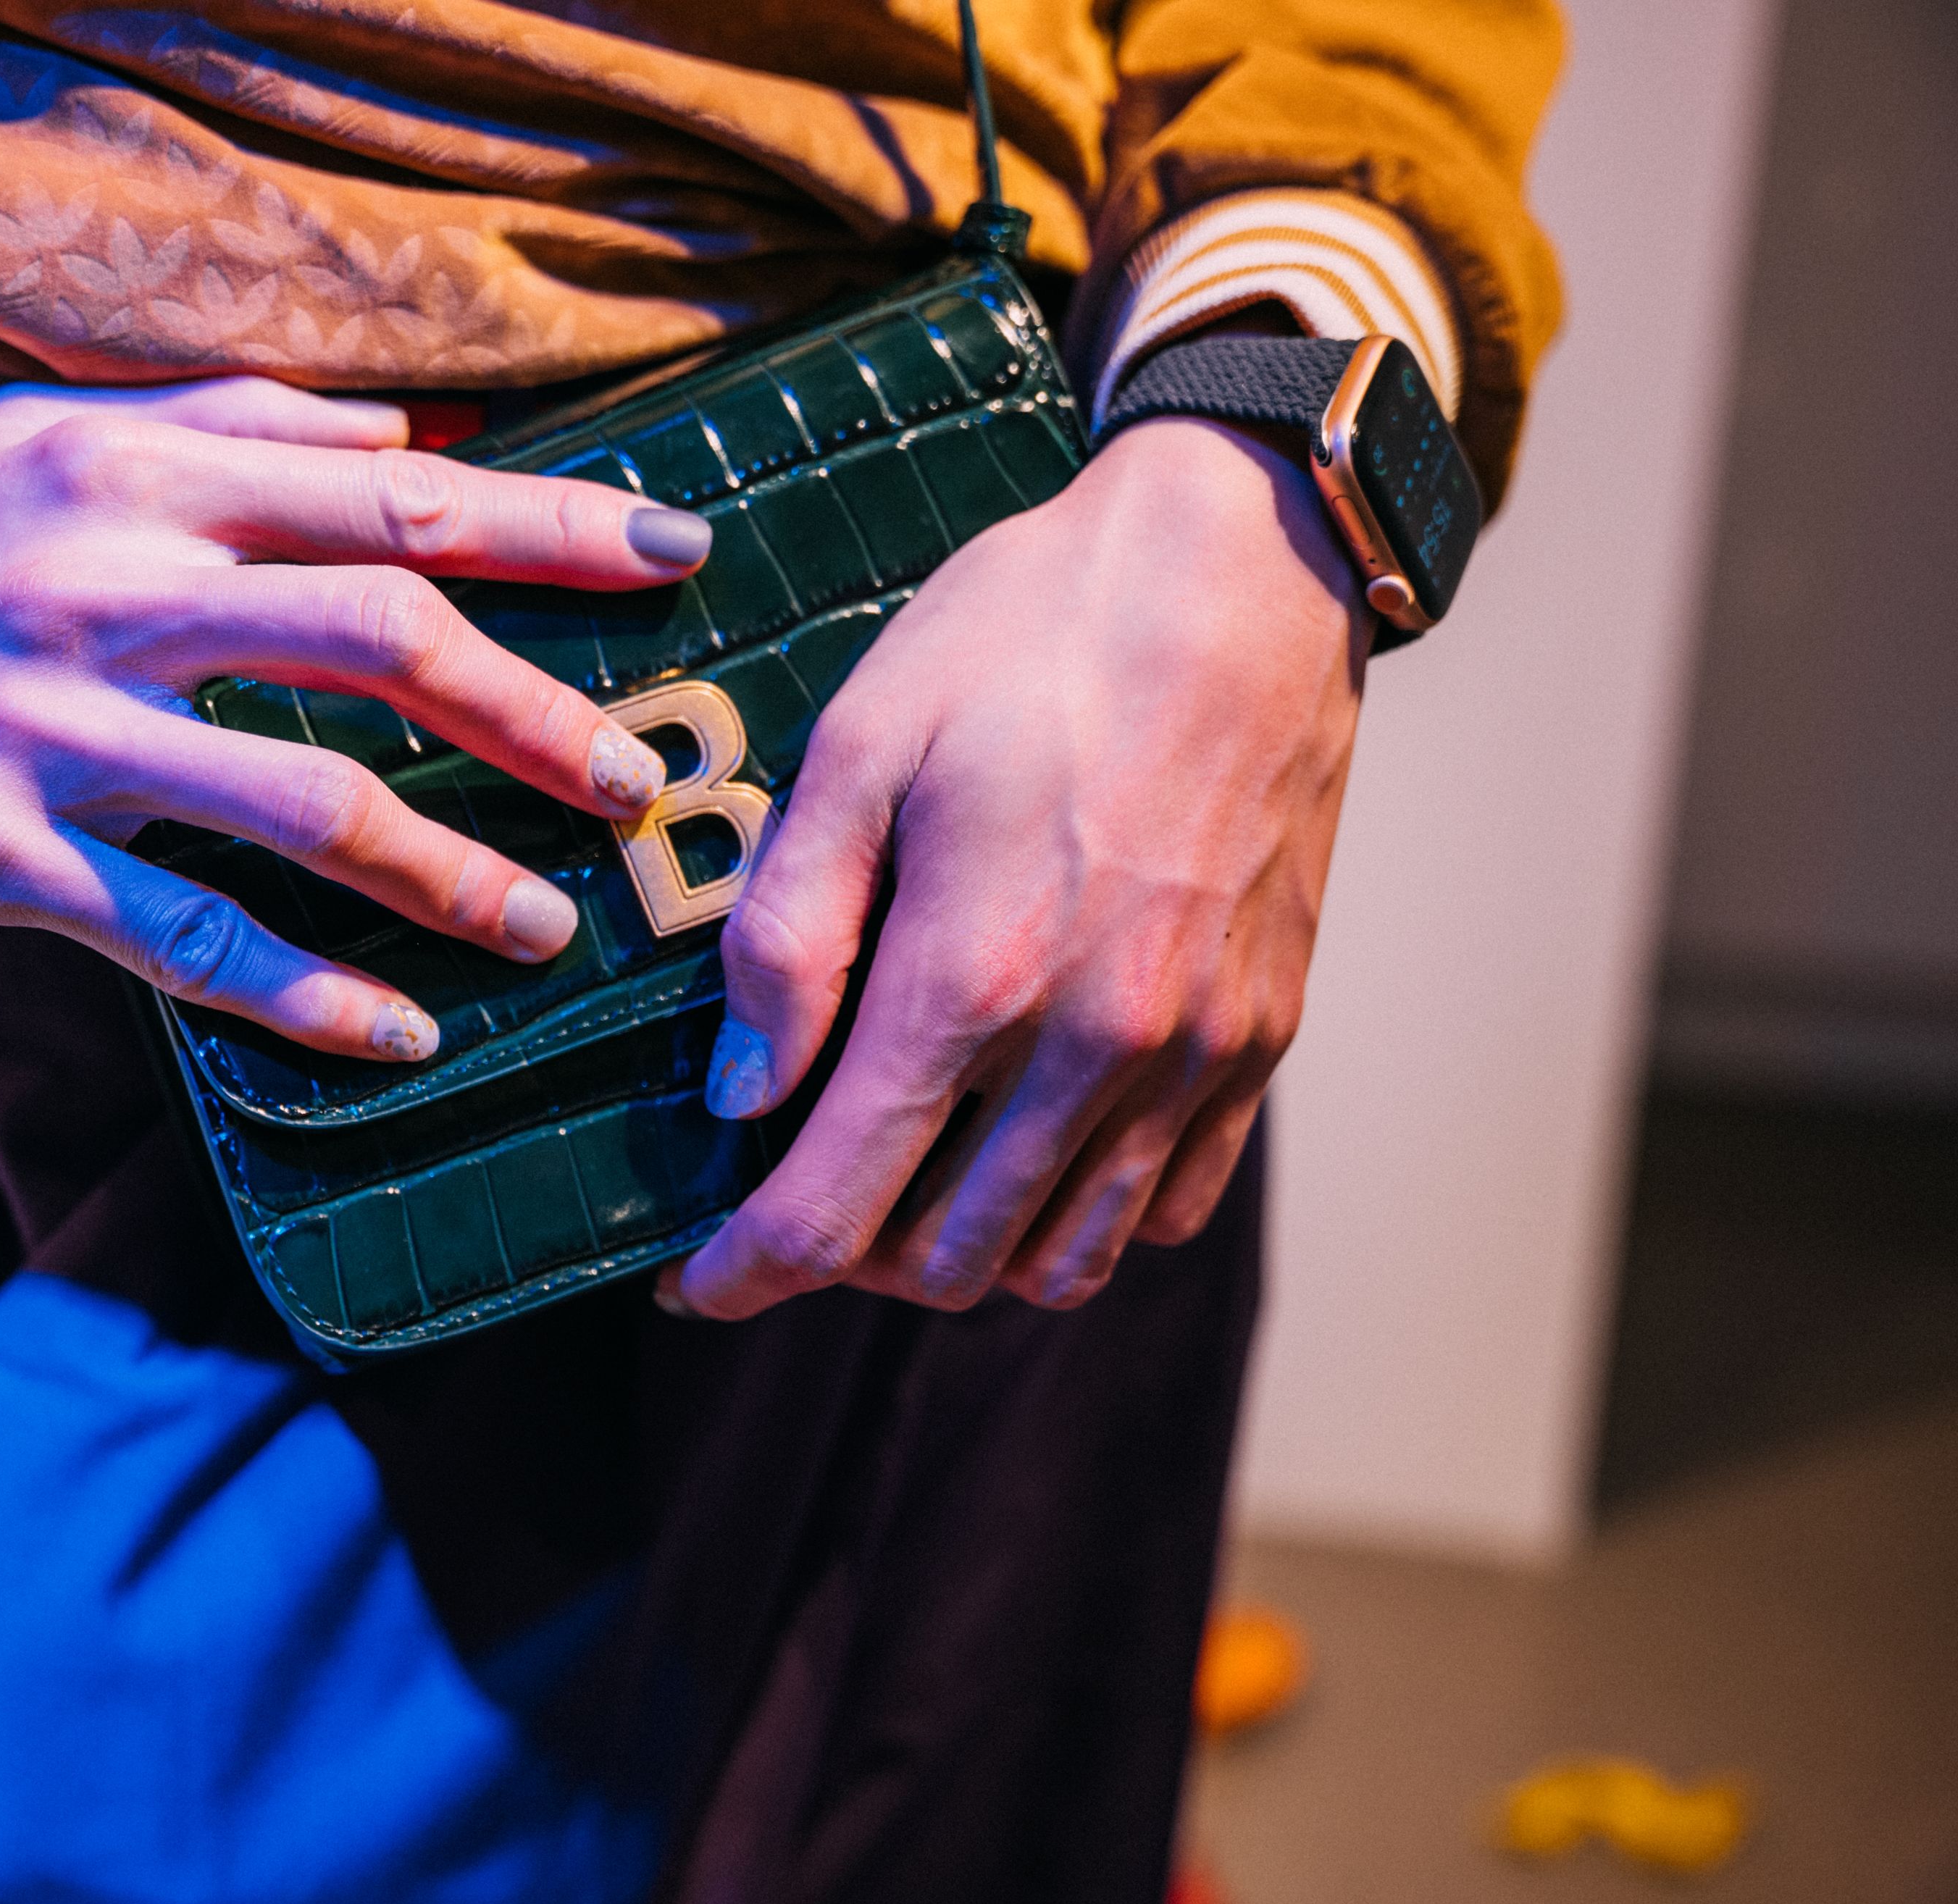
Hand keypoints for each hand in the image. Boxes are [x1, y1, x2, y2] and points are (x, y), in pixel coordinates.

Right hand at [0, 377, 709, 1060]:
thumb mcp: (65, 440)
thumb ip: (240, 432)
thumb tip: (414, 436)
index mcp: (148, 484)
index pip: (397, 499)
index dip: (551, 528)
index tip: (676, 554)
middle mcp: (119, 594)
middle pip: (380, 638)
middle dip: (532, 711)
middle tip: (637, 781)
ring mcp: (61, 730)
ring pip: (300, 803)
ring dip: (445, 870)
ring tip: (548, 923)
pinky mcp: (6, 854)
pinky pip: (183, 937)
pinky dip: (303, 993)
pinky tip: (401, 1032)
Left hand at [660, 415, 1371, 1317]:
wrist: (1243, 566)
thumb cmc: (1029, 635)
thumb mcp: (861, 749)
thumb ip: (786, 937)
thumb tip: (738, 1095)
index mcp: (972, 980)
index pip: (834, 1212)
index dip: (745, 1272)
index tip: (694, 1284)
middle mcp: (1094, 1046)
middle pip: (941, 1262)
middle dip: (840, 1263)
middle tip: (788, 1200)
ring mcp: (1194, 1054)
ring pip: (1058, 1261)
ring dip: (959, 1258)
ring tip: (900, 1189)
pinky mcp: (1263, 1036)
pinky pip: (1164, 1208)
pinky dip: (1079, 1222)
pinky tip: (1025, 1155)